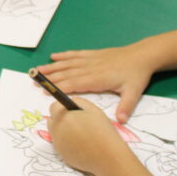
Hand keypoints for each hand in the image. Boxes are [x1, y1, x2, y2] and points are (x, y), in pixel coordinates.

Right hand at [36, 43, 156, 122]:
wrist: (143, 55)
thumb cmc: (137, 75)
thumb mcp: (134, 92)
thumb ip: (125, 106)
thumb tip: (120, 121)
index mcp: (97, 78)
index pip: (74, 83)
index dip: (59, 87)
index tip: (45, 91)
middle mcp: (90, 68)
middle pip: (66, 73)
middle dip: (49, 78)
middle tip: (33, 81)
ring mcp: (90, 60)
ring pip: (67, 63)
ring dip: (52, 67)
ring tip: (37, 69)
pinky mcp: (93, 54)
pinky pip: (75, 54)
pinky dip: (64, 56)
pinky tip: (54, 56)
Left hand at [47, 97, 130, 175]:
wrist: (107, 157)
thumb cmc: (102, 131)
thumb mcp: (94, 110)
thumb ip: (80, 102)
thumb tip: (72, 101)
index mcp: (63, 116)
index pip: (54, 107)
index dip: (62, 107)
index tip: (70, 109)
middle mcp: (56, 129)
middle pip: (52, 120)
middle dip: (61, 118)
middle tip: (76, 121)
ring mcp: (57, 143)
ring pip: (55, 132)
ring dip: (63, 130)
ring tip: (80, 132)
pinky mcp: (61, 155)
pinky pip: (61, 145)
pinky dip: (67, 143)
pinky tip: (81, 144)